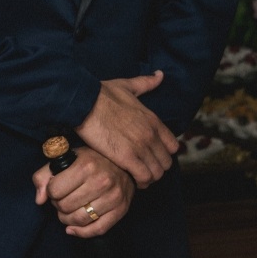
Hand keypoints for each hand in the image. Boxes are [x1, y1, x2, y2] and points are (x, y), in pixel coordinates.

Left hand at [32, 147, 134, 237]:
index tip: (54, 189)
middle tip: (62, 199)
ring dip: (67, 219)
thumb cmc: (91, 160)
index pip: (55, 190)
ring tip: (66, 212)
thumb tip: (39, 199)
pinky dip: (81, 233)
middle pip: (66, 206)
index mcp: (85, 166)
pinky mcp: (121, 210)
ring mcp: (113, 197)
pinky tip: (72, 228)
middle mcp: (101, 181)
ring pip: (80, 219)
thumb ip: (45, 174)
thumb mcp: (66, 158)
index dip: (50, 191)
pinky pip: (98, 229)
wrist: (123, 164)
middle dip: (58, 205)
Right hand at [75, 70, 176, 188]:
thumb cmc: (101, 93)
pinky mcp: (126, 157)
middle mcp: (151, 135)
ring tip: (137, 177)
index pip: (173, 146)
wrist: (83, 102)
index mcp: (153, 120)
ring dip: (148, 177)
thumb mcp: (128, 86)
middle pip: (166, 163)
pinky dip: (140, 182)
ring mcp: (140, 147)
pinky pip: (144, 177)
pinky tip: (131, 179)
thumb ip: (146, 83)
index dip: (164, 153)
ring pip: (157, 173)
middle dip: (156, 167)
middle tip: (143, 168)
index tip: (152, 155)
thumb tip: (160, 75)